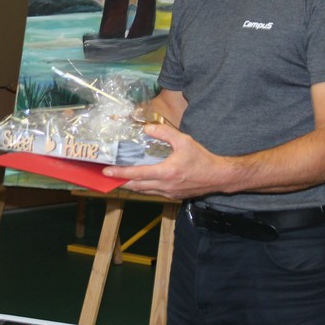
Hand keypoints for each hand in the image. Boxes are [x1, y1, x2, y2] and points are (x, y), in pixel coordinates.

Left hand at [102, 122, 226, 199]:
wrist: (218, 177)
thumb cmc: (202, 158)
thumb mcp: (184, 141)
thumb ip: (164, 133)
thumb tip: (147, 129)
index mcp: (166, 172)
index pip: (137, 174)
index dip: (120, 173)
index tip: (107, 172)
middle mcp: (164, 186)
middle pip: (136, 186)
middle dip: (120, 182)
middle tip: (107, 177)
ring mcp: (168, 193)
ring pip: (144, 191)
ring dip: (131, 185)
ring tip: (119, 179)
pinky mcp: (173, 196)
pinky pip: (153, 192)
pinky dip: (143, 187)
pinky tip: (140, 181)